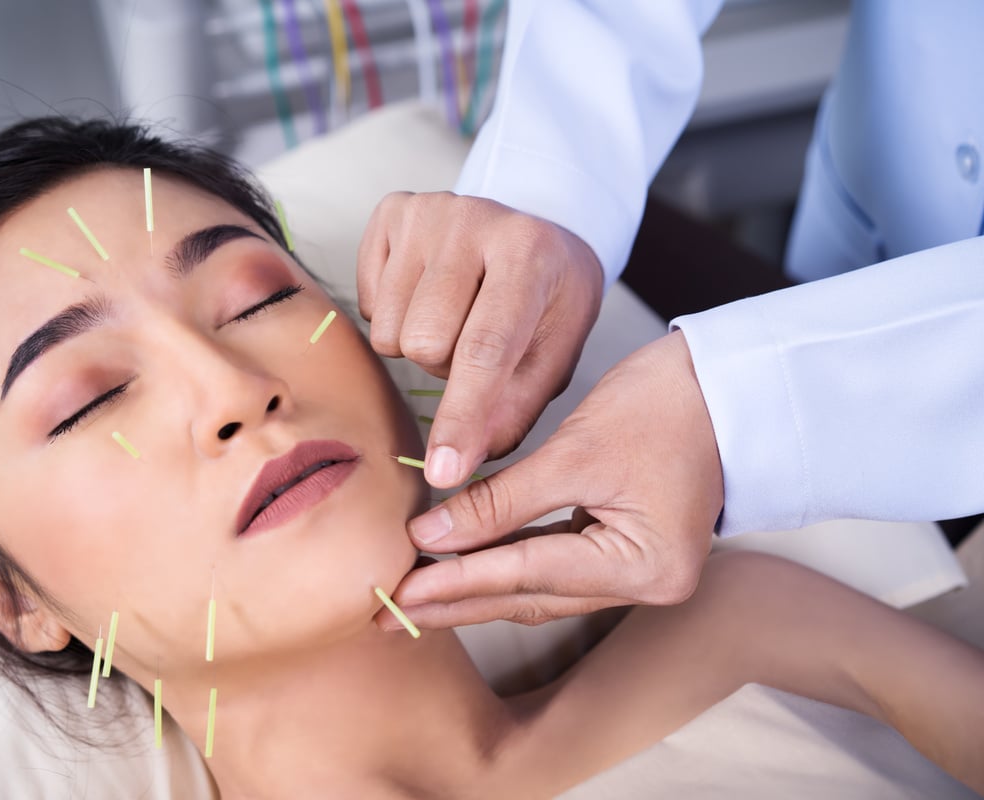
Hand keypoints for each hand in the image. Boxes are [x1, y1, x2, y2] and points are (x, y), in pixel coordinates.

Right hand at [357, 191, 602, 487]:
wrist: (538, 229)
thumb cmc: (548, 301)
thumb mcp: (555, 354)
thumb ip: (515, 410)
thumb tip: (460, 460)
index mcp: (529, 255)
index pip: (485, 349)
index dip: (462, 417)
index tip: (442, 473)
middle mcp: (475, 219)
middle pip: (424, 343)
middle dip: (445, 368)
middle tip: (474, 347)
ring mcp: (429, 210)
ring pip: (389, 330)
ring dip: (418, 345)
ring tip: (453, 320)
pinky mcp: (392, 210)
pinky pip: (365, 302)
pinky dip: (393, 315)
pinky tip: (427, 295)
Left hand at [374, 331, 723, 629]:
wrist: (727, 382)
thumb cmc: (665, 404)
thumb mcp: (573, 452)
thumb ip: (499, 502)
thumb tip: (431, 536)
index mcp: (645, 567)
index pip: (528, 576)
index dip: (458, 580)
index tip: (399, 590)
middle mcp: (646, 585)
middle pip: (531, 595)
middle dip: (459, 601)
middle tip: (391, 615)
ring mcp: (638, 572)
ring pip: (539, 586)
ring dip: (477, 588)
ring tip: (416, 597)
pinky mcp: (626, 550)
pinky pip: (553, 567)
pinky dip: (507, 565)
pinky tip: (463, 569)